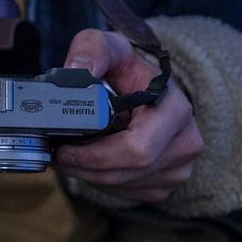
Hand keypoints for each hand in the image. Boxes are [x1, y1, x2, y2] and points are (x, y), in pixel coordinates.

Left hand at [54, 29, 203, 202]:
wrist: (144, 86)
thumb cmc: (125, 68)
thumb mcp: (108, 47)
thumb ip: (91, 49)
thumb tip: (75, 69)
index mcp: (175, 109)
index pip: (136, 149)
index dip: (93, 155)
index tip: (61, 148)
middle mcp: (186, 142)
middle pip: (126, 173)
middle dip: (83, 168)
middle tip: (55, 155)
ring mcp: (179, 167)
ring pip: (123, 187)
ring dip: (88, 176)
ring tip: (66, 156)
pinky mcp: (166, 184)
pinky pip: (127, 194)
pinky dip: (101, 182)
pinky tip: (87, 163)